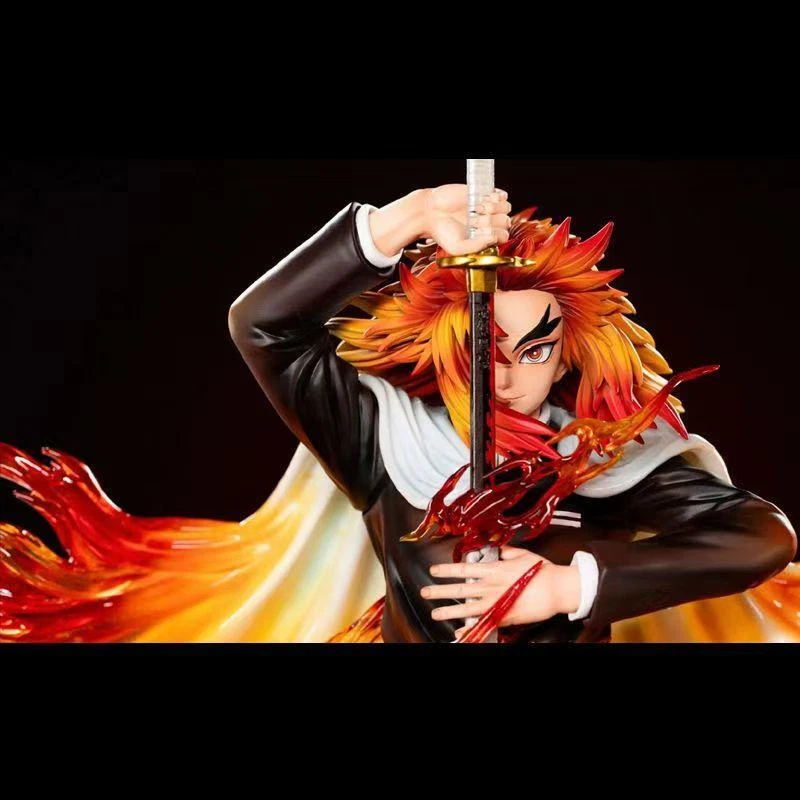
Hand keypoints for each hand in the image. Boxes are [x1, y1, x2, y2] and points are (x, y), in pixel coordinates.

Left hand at [421, 545, 581, 634]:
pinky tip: (459, 633)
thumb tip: (498, 550)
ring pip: (468, 608)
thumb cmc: (542, 571)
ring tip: (435, 613)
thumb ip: (506, 552)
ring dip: (450, 611)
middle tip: (425, 592)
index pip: (464, 569)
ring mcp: (497, 603)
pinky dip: (470, 629)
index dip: (447, 569)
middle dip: (441, 591)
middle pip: (460, 589)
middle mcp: (491, 586)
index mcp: (494, 570)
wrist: (557, 589)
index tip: (433, 570)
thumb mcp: (522, 554)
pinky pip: (484, 623)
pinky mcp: (505, 617)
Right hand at [423, 184, 511, 255]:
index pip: (503, 236)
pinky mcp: (483, 194)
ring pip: (506, 208)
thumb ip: (476, 247)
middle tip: (474, 221)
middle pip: (506, 221)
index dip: (494, 234)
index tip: (478, 232)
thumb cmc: (442, 233)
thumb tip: (493, 238)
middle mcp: (488, 223)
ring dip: (495, 209)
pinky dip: (496, 197)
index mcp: (484, 237)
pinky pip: (502, 195)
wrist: (430, 213)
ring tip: (478, 209)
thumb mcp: (457, 248)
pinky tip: (483, 200)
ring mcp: (487, 208)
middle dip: (491, 222)